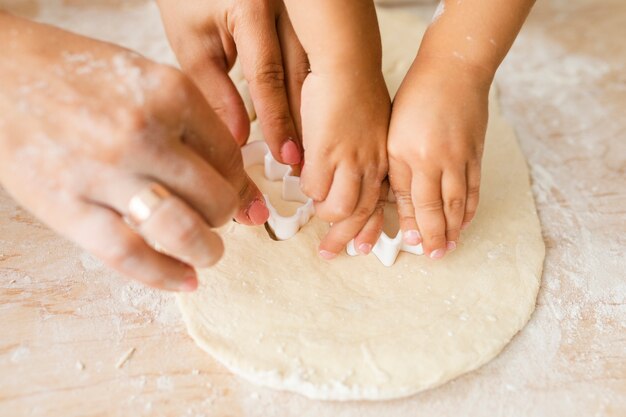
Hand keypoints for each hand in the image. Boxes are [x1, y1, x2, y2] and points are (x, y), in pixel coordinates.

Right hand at [0, 13, 267, 290]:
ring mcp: (104, 172)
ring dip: (206, 251)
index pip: (230, 158)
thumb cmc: (80, 78)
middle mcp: (143, 131)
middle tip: (217, 220)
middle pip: (214, 198)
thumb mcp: (149, 82)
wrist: (1, 73)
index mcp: (170, 92)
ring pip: (181, 231)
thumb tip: (247, 192)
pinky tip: (184, 280)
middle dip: (225, 217)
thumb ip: (198, 129)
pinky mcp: (67, 207)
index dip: (240, 185)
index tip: (239, 197)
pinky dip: (164, 276)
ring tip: (208, 253)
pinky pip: (130, 255)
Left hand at [157, 0, 306, 165]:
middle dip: (303, 121)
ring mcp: (302, 7)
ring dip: (315, 109)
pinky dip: (317, 89)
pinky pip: (317, 56)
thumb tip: (238, 137)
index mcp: (252, 7)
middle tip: (304, 160)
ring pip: (317, 66)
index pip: (268, 74)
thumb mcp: (192, 44)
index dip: (277, 119)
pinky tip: (317, 115)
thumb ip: (215, 92)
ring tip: (313, 146)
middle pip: (302, 73)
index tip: (284, 153)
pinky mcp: (308, 13)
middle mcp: (287, 4)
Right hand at [299, 69, 389, 258]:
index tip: (363, 248)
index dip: (371, 229)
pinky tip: (305, 182)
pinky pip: (314, 188)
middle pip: (361, 214)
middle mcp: (372, 166)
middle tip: (330, 253)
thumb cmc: (355, 91)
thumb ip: (359, 157)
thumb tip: (340, 179)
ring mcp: (350, 161)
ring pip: (339, 208)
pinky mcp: (326, 152)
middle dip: (345, 239)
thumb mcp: (368, 130)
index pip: (381, 204)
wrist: (347, 64)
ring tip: (316, 213)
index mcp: (385, 160)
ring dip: (325, 214)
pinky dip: (308, 190)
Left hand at [388, 55, 489, 258]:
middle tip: (435, 256)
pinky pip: (474, 188)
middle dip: (437, 235)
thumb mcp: (394, 133)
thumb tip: (396, 201)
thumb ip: (397, 169)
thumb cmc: (416, 98)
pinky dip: (470, 208)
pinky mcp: (476, 153)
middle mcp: (438, 161)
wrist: (454, 70)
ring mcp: (461, 158)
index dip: (414, 226)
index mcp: (411, 156)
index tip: (413, 245)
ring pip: (459, 202)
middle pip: (438, 208)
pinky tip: (466, 220)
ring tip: (451, 246)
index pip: (413, 202)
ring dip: (455, 227)